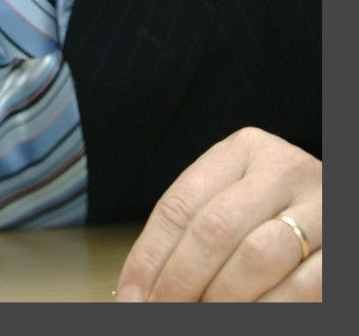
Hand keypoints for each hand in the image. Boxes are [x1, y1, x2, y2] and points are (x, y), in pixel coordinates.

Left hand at [115, 127, 320, 301]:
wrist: (331, 211)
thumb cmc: (271, 210)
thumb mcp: (230, 200)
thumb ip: (189, 233)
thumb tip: (136, 292)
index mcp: (244, 150)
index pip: (181, 203)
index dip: (150, 256)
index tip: (131, 295)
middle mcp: (283, 169)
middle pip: (214, 228)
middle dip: (180, 280)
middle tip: (162, 312)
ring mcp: (320, 207)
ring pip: (256, 257)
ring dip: (219, 300)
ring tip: (199, 317)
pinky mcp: (342, 250)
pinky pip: (299, 289)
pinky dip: (264, 311)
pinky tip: (243, 318)